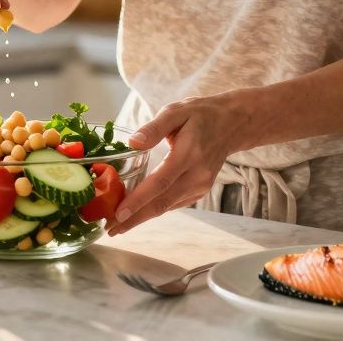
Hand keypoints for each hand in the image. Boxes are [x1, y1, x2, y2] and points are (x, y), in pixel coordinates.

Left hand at [107, 93, 243, 235]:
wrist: (231, 124)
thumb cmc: (200, 115)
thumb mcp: (176, 111)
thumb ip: (154, 127)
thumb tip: (133, 143)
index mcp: (189, 154)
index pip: (160, 182)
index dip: (139, 200)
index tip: (119, 213)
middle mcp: (197, 175)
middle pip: (162, 202)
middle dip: (135, 218)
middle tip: (111, 229)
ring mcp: (200, 186)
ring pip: (167, 206)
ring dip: (142, 217)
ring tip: (117, 225)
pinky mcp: (200, 191)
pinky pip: (173, 203)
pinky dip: (154, 210)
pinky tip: (137, 214)